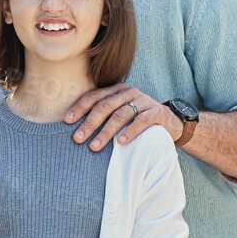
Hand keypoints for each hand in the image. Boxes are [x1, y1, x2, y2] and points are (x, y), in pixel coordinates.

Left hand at [64, 84, 179, 150]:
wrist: (169, 122)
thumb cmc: (136, 120)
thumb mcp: (119, 114)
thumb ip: (102, 116)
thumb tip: (75, 130)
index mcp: (116, 91)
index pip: (94, 96)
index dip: (79, 107)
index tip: (67, 121)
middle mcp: (128, 93)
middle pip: (105, 106)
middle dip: (89, 123)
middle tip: (77, 139)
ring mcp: (143, 101)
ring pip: (120, 115)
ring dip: (105, 132)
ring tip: (94, 146)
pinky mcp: (156, 112)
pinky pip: (141, 121)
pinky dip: (130, 132)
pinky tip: (120, 143)